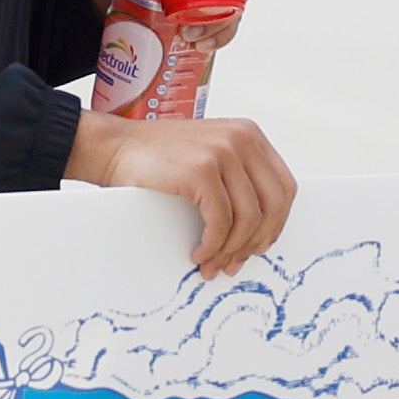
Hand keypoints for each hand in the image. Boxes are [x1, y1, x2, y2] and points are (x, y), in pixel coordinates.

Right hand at [70, 109, 294, 275]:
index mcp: (250, 135)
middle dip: (255, 242)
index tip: (259, 247)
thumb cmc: (158, 161)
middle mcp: (243, 138)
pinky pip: (221, 222)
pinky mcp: (202, 170)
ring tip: (210, 264)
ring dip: (230, 250)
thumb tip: (259, 234)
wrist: (114, 148)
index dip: (276, 224)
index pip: (284, 187)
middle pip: (273, 205)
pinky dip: (212, 246)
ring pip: (249, 218)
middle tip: (233, 263)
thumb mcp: (210, 158)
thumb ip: (237, 180)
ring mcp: (223, 151)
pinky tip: (198, 253)